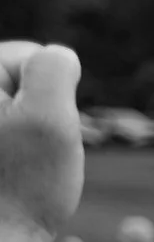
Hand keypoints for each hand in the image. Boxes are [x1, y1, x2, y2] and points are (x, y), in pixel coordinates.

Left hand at [0, 42, 83, 241]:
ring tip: (20, 166)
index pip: (31, 56)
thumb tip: (60, 57)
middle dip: (37, 113)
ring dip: (26, 135)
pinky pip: (5, 136)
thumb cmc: (22, 185)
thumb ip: (56, 67)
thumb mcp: (51, 117)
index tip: (41, 132)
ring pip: (12, 111)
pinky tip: (9, 174)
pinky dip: (13, 151)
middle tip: (32, 152)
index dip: (54, 94)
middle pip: (17, 82)